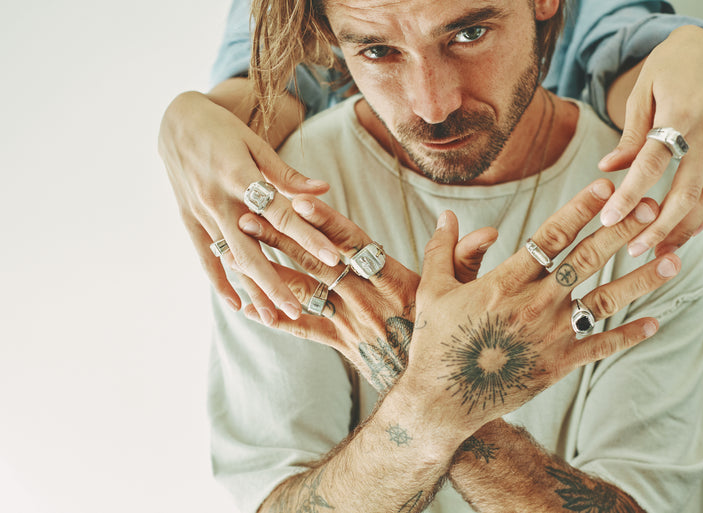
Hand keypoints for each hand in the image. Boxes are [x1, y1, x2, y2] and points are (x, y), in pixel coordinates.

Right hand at [158, 86, 340, 318]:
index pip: (280, 213)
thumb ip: (287, 174)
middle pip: (251, 250)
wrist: (175, 121)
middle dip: (275, 283)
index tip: (332, 257)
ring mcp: (201, 212)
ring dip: (251, 290)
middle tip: (298, 310)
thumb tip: (324, 189)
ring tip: (272, 317)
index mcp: (239, 176)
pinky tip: (236, 304)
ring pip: (230, 259)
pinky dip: (220, 281)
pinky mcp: (188, 219)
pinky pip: (205, 257)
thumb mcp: (256, 144)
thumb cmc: (224, 130)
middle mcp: (218, 199)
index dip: (307, 236)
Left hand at [238, 195, 497, 391]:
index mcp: (391, 281)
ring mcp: (347, 324)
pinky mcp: (338, 343)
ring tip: (229, 249)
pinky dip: (272, 317)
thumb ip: (462, 257)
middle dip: (277, 236)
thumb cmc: (451, 336)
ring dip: (264, 269)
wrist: (437, 394)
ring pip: (299, 291)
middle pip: (313, 262)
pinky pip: (300, 329)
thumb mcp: (461, 295)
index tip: (294, 199)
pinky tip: (245, 305)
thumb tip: (470, 224)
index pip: (352, 244)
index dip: (323, 221)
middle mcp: (364, 300)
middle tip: (242, 211)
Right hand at [401, 180, 681, 435]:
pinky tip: (655, 323)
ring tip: (672, 260)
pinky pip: (600, 346)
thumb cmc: (435, 341)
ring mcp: (550, 335)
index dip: (581, 209)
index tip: (606, 188)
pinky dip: (629, 336)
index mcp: (505, 281)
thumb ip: (443, 249)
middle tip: (652, 209)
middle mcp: (534, 304)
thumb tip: (445, 215)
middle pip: (587, 260)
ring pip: (605, 301)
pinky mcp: (558, 364)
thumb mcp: (432, 290)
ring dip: (640, 279)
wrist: (443, 399)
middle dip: (621, 231)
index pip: (551, 236)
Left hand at [600, 25, 702, 256]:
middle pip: (686, 191)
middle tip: (633, 250)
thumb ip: (629, 137)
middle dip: (658, 226)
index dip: (629, 196)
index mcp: (681, 113)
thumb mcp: (640, 96)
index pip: (651, 165)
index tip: (608, 219)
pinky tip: (689, 231)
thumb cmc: (666, 71)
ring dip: (685, 229)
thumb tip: (607, 170)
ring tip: (659, 250)